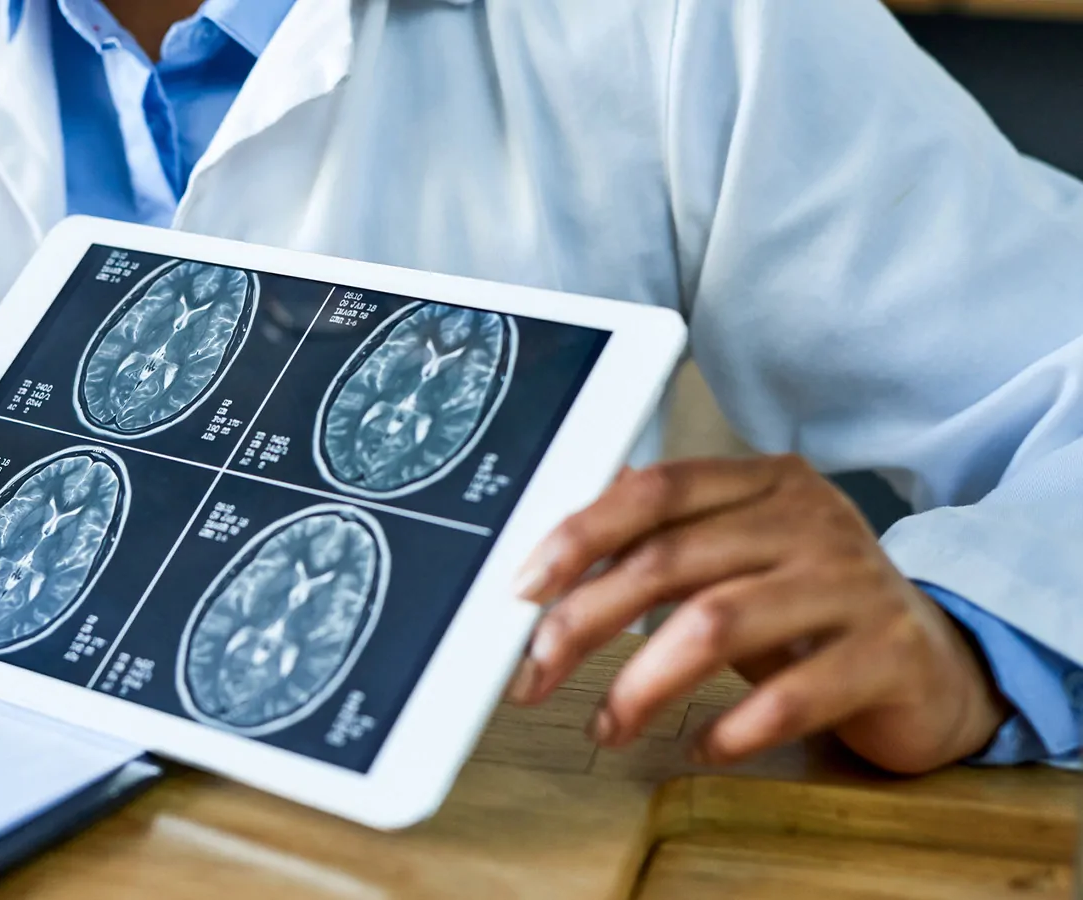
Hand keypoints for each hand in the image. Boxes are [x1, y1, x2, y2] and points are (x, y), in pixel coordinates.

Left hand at [505, 456, 1008, 772]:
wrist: (939, 664)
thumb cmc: (813, 608)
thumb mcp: (739, 558)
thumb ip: (662, 541)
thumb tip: (552, 548)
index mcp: (764, 484)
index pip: (657, 489)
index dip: (582, 534)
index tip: (523, 586)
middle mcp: (810, 522)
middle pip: (670, 561)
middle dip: (584, 621)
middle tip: (534, 673)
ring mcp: (853, 586)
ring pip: (717, 624)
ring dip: (642, 684)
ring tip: (606, 727)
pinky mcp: (887, 655)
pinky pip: (790, 695)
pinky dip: (730, 728)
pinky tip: (699, 746)